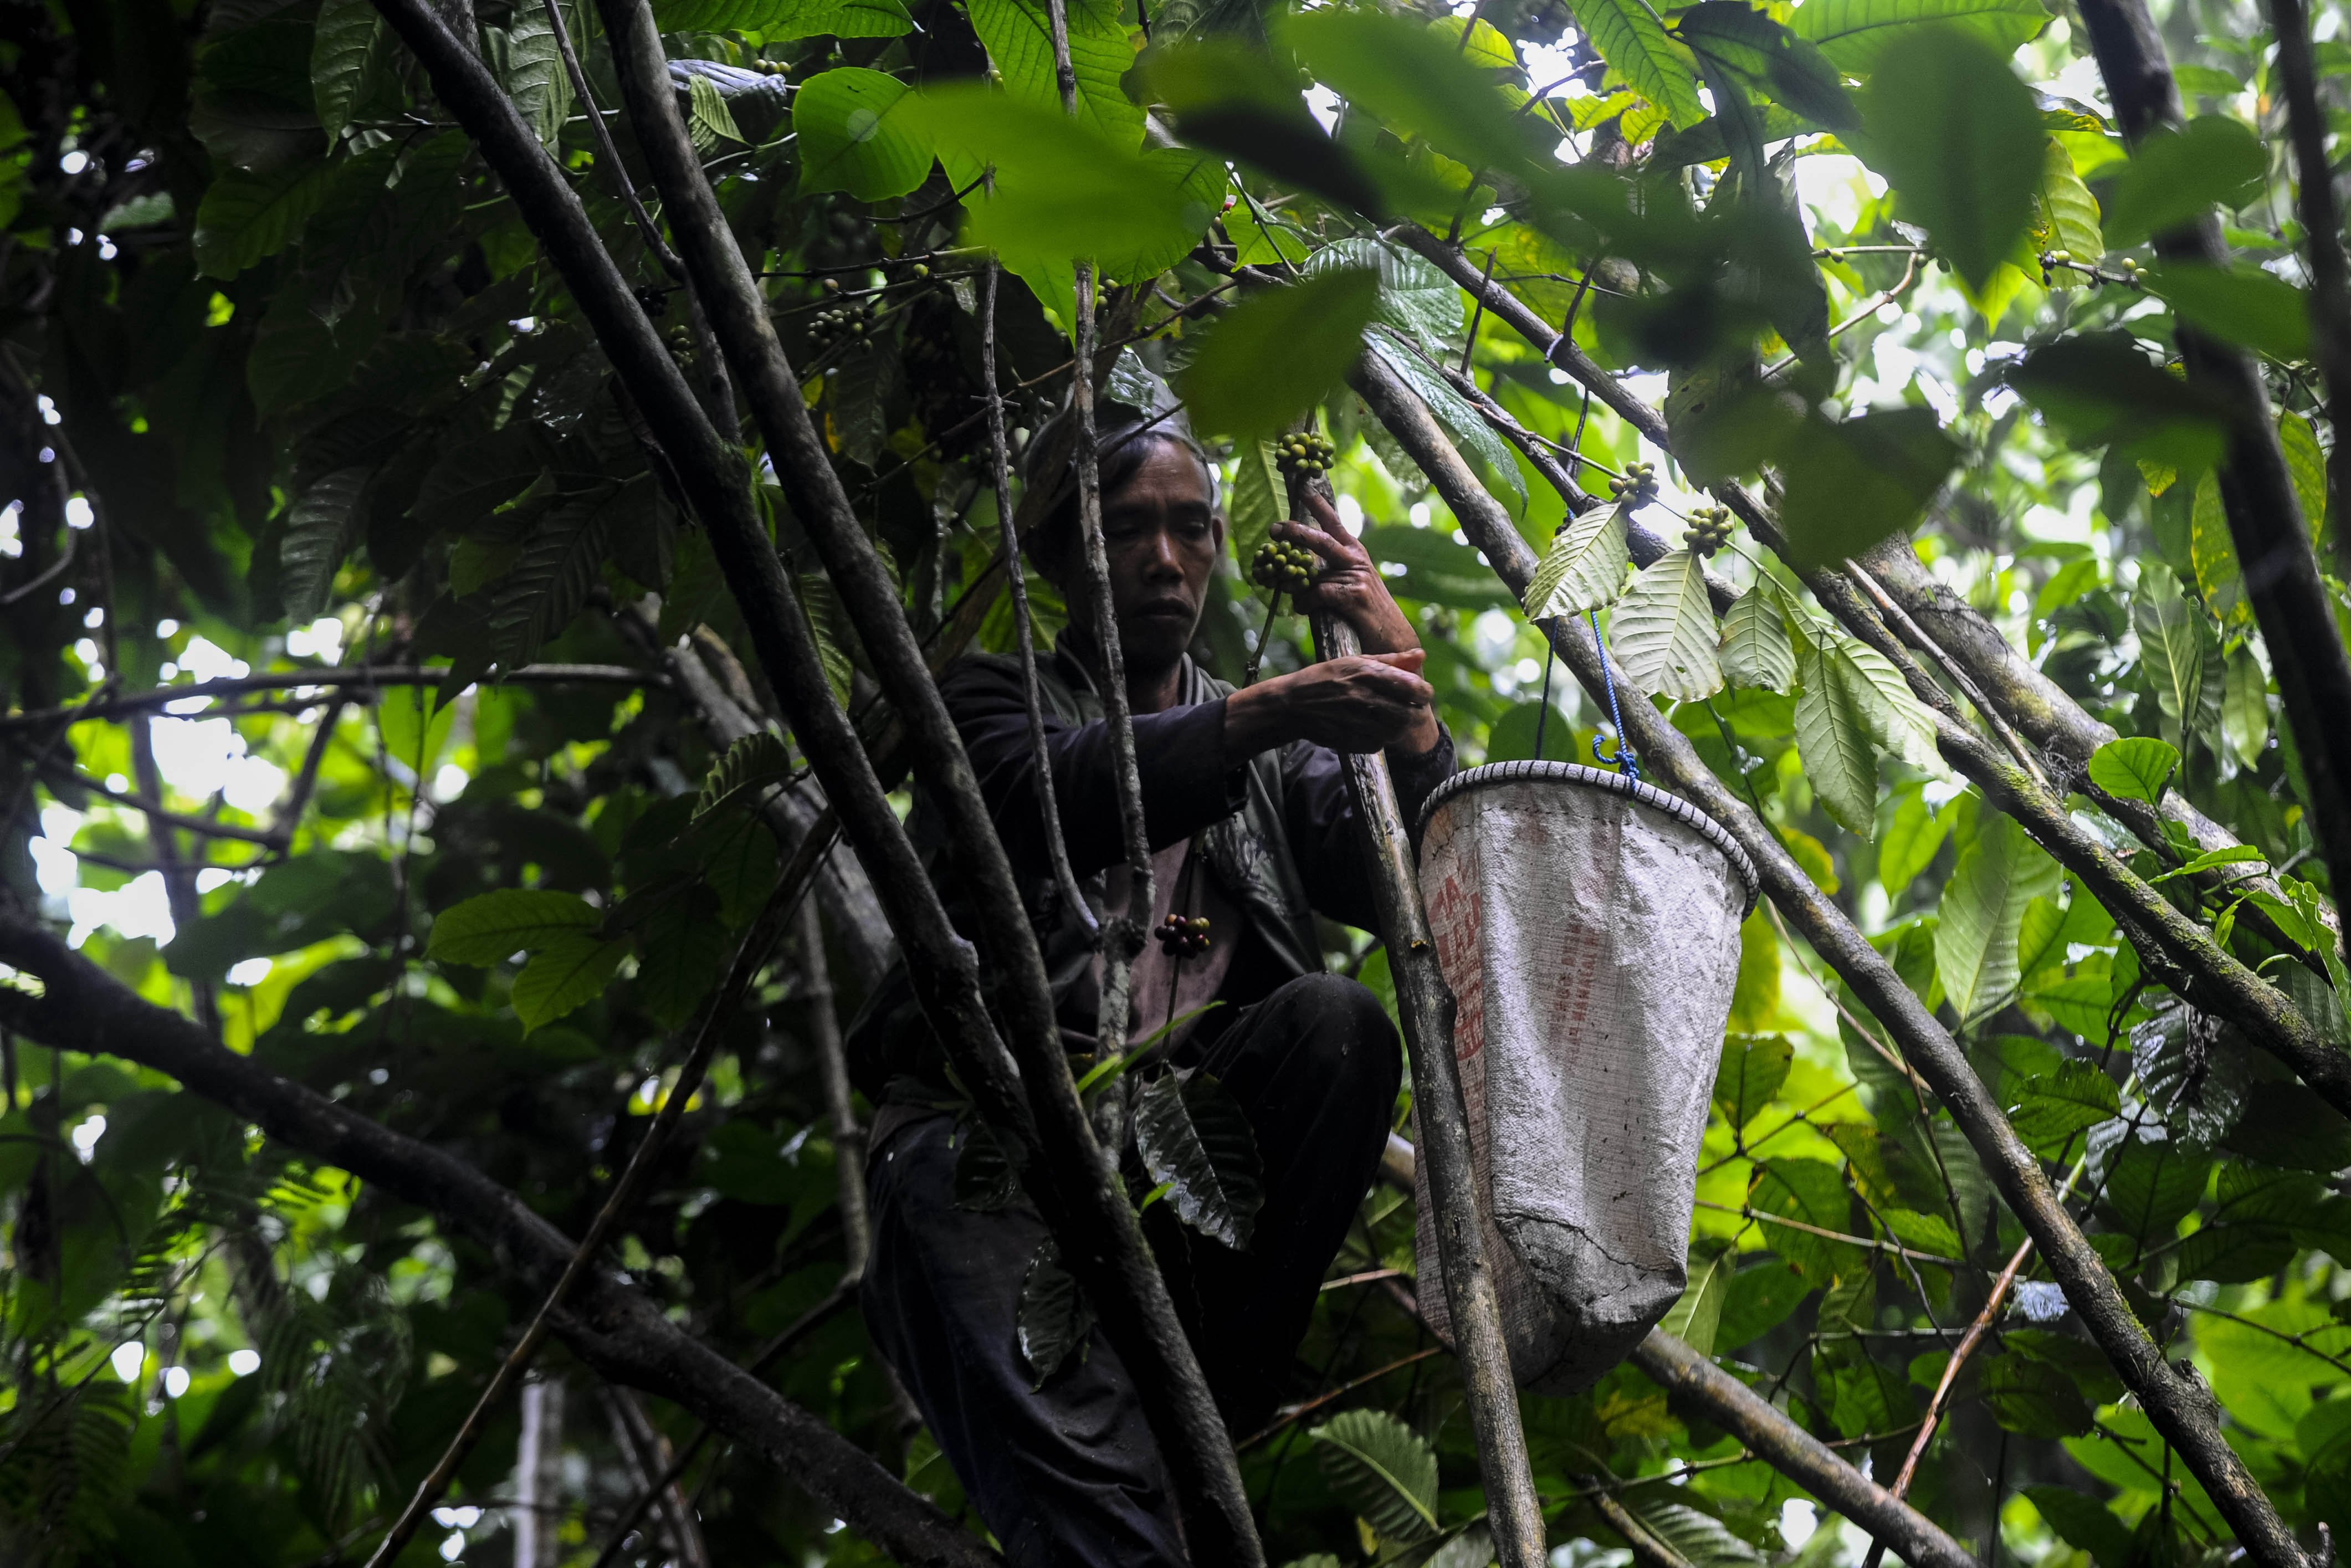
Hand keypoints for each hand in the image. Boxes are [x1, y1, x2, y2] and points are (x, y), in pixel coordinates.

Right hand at [1225, 651, 1439, 757]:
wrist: (1292, 704)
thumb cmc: (1326, 678)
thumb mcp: (1355, 661)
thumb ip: (1392, 660)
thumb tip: (1421, 656)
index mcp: (1367, 673)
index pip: (1413, 688)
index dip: (1424, 692)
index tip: (1422, 693)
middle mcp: (1363, 697)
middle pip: (1409, 714)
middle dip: (1414, 712)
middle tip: (1409, 708)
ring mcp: (1355, 721)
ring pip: (1396, 732)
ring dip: (1398, 727)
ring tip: (1390, 718)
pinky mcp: (1349, 741)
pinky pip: (1378, 745)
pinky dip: (1380, 739)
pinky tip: (1371, 728)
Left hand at [1273, 493, 1419, 656]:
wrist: (1394, 641)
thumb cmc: (1367, 615)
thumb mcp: (1350, 585)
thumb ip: (1330, 573)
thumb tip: (1298, 572)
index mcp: (1355, 553)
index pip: (1335, 523)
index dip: (1319, 505)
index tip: (1303, 488)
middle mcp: (1357, 560)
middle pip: (1321, 539)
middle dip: (1295, 532)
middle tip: (1274, 527)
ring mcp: (1357, 577)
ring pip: (1314, 575)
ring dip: (1296, 587)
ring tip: (1293, 596)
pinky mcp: (1354, 596)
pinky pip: (1318, 594)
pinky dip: (1305, 603)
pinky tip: (1304, 609)